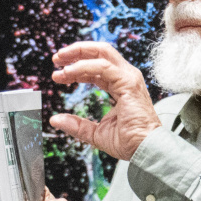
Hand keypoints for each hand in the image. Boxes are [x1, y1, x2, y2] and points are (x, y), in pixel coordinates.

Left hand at [49, 42, 160, 160]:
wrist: (145, 149)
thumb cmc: (129, 141)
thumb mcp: (96, 132)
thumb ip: (77, 125)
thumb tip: (55, 120)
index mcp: (120, 85)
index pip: (96, 67)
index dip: (76, 68)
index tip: (58, 74)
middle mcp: (125, 77)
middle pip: (100, 52)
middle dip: (77, 51)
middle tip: (56, 58)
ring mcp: (129, 77)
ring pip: (102, 52)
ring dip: (78, 54)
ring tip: (59, 62)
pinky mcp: (128, 82)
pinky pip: (103, 67)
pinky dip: (83, 67)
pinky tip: (69, 73)